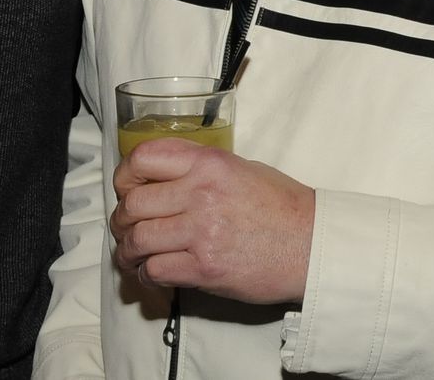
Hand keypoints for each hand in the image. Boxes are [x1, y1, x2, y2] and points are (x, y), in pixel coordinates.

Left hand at [110, 138, 314, 303]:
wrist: (311, 245)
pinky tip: (153, 273)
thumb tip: (162, 181)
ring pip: (138, 240)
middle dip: (121, 221)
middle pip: (133, 204)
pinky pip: (155, 270)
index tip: (125, 189)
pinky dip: (147, 274)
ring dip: (128, 251)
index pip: (143, 159)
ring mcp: (202, 232)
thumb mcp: (242, 169)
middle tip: (125, 229)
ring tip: (131, 255)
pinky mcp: (205, 268)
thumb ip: (201, 170)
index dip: (125, 176)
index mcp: (209, 163)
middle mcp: (201, 193)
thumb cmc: (282, 207)